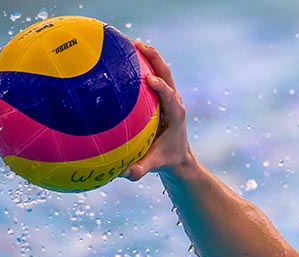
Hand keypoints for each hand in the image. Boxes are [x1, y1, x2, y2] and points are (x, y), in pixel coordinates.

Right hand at [121, 42, 194, 180]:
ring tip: (126, 41)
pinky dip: (140, 63)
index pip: (170, 97)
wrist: (179, 157)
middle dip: (153, 58)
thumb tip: (125, 173)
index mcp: (175, 115)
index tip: (149, 79)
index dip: (161, 87)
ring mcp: (169, 96)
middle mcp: (174, 101)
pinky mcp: (162, 95)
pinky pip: (152, 74)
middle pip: (166, 73)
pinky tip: (120, 57)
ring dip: (146, 54)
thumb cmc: (166, 160)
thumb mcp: (155, 165)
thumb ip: (142, 168)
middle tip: (134, 45)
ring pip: (160, 68)